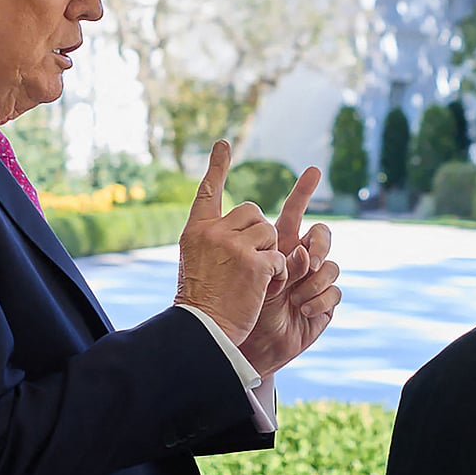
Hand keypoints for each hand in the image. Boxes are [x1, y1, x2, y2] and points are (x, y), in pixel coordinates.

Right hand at [175, 141, 286, 344]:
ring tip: (253, 278)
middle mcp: (214, 232)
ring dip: (270, 254)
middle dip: (258, 232)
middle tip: (249, 259)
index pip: (207, 191)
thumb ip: (214, 239)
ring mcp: (235, 246)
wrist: (202, 330)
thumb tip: (242, 223)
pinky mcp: (256, 263)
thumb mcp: (195, 261)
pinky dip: (277, 274)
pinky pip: (280, 258)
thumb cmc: (201, 301)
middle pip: (252, 211)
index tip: (224, 144)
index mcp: (196, 231)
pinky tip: (262, 288)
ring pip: (270, 232)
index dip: (217, 166)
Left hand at [240, 167, 341, 376]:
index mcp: (278, 244)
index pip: (294, 211)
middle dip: (320, 243)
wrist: (245, 342)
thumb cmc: (236, 305)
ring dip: (314, 280)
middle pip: (322, 234)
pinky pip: (335, 292)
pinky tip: (301, 310)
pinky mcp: (324, 304)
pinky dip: (318, 300)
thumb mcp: (244, 272)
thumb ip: (264, 254)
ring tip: (294, 297)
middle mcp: (299, 258)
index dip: (303, 190)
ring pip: (331, 265)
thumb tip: (299, 250)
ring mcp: (314, 281)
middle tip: (307, 258)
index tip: (313, 169)